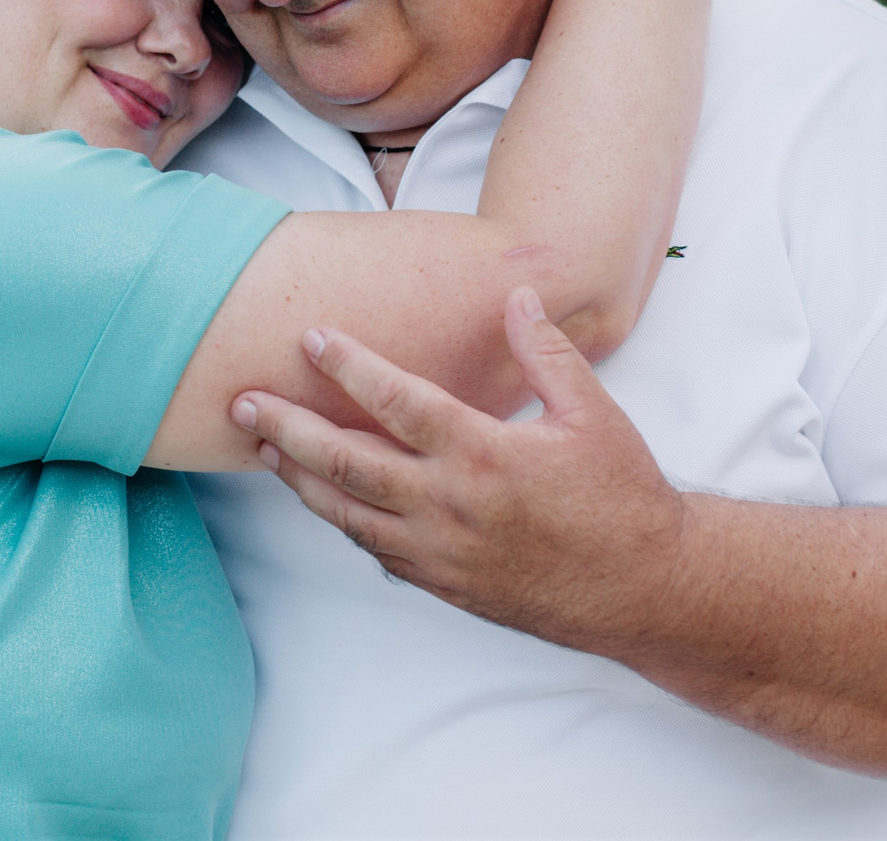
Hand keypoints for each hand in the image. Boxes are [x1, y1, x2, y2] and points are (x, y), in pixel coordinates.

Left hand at [232, 287, 685, 654]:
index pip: (397, 401)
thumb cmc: (623, 498)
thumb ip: (547, 351)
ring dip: (301, 479)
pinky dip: (346, 522)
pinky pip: (378, 549)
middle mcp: (450, 505)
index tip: (311, 337)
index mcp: (483, 454)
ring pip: (348, 513)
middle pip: (346, 462)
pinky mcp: (444, 585)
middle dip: (288, 427)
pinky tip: (328, 500)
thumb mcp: (594, 414)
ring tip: (265, 449)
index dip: (348, 366)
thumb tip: (516, 295)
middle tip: (242, 402)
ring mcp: (440, 552)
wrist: (644, 590)